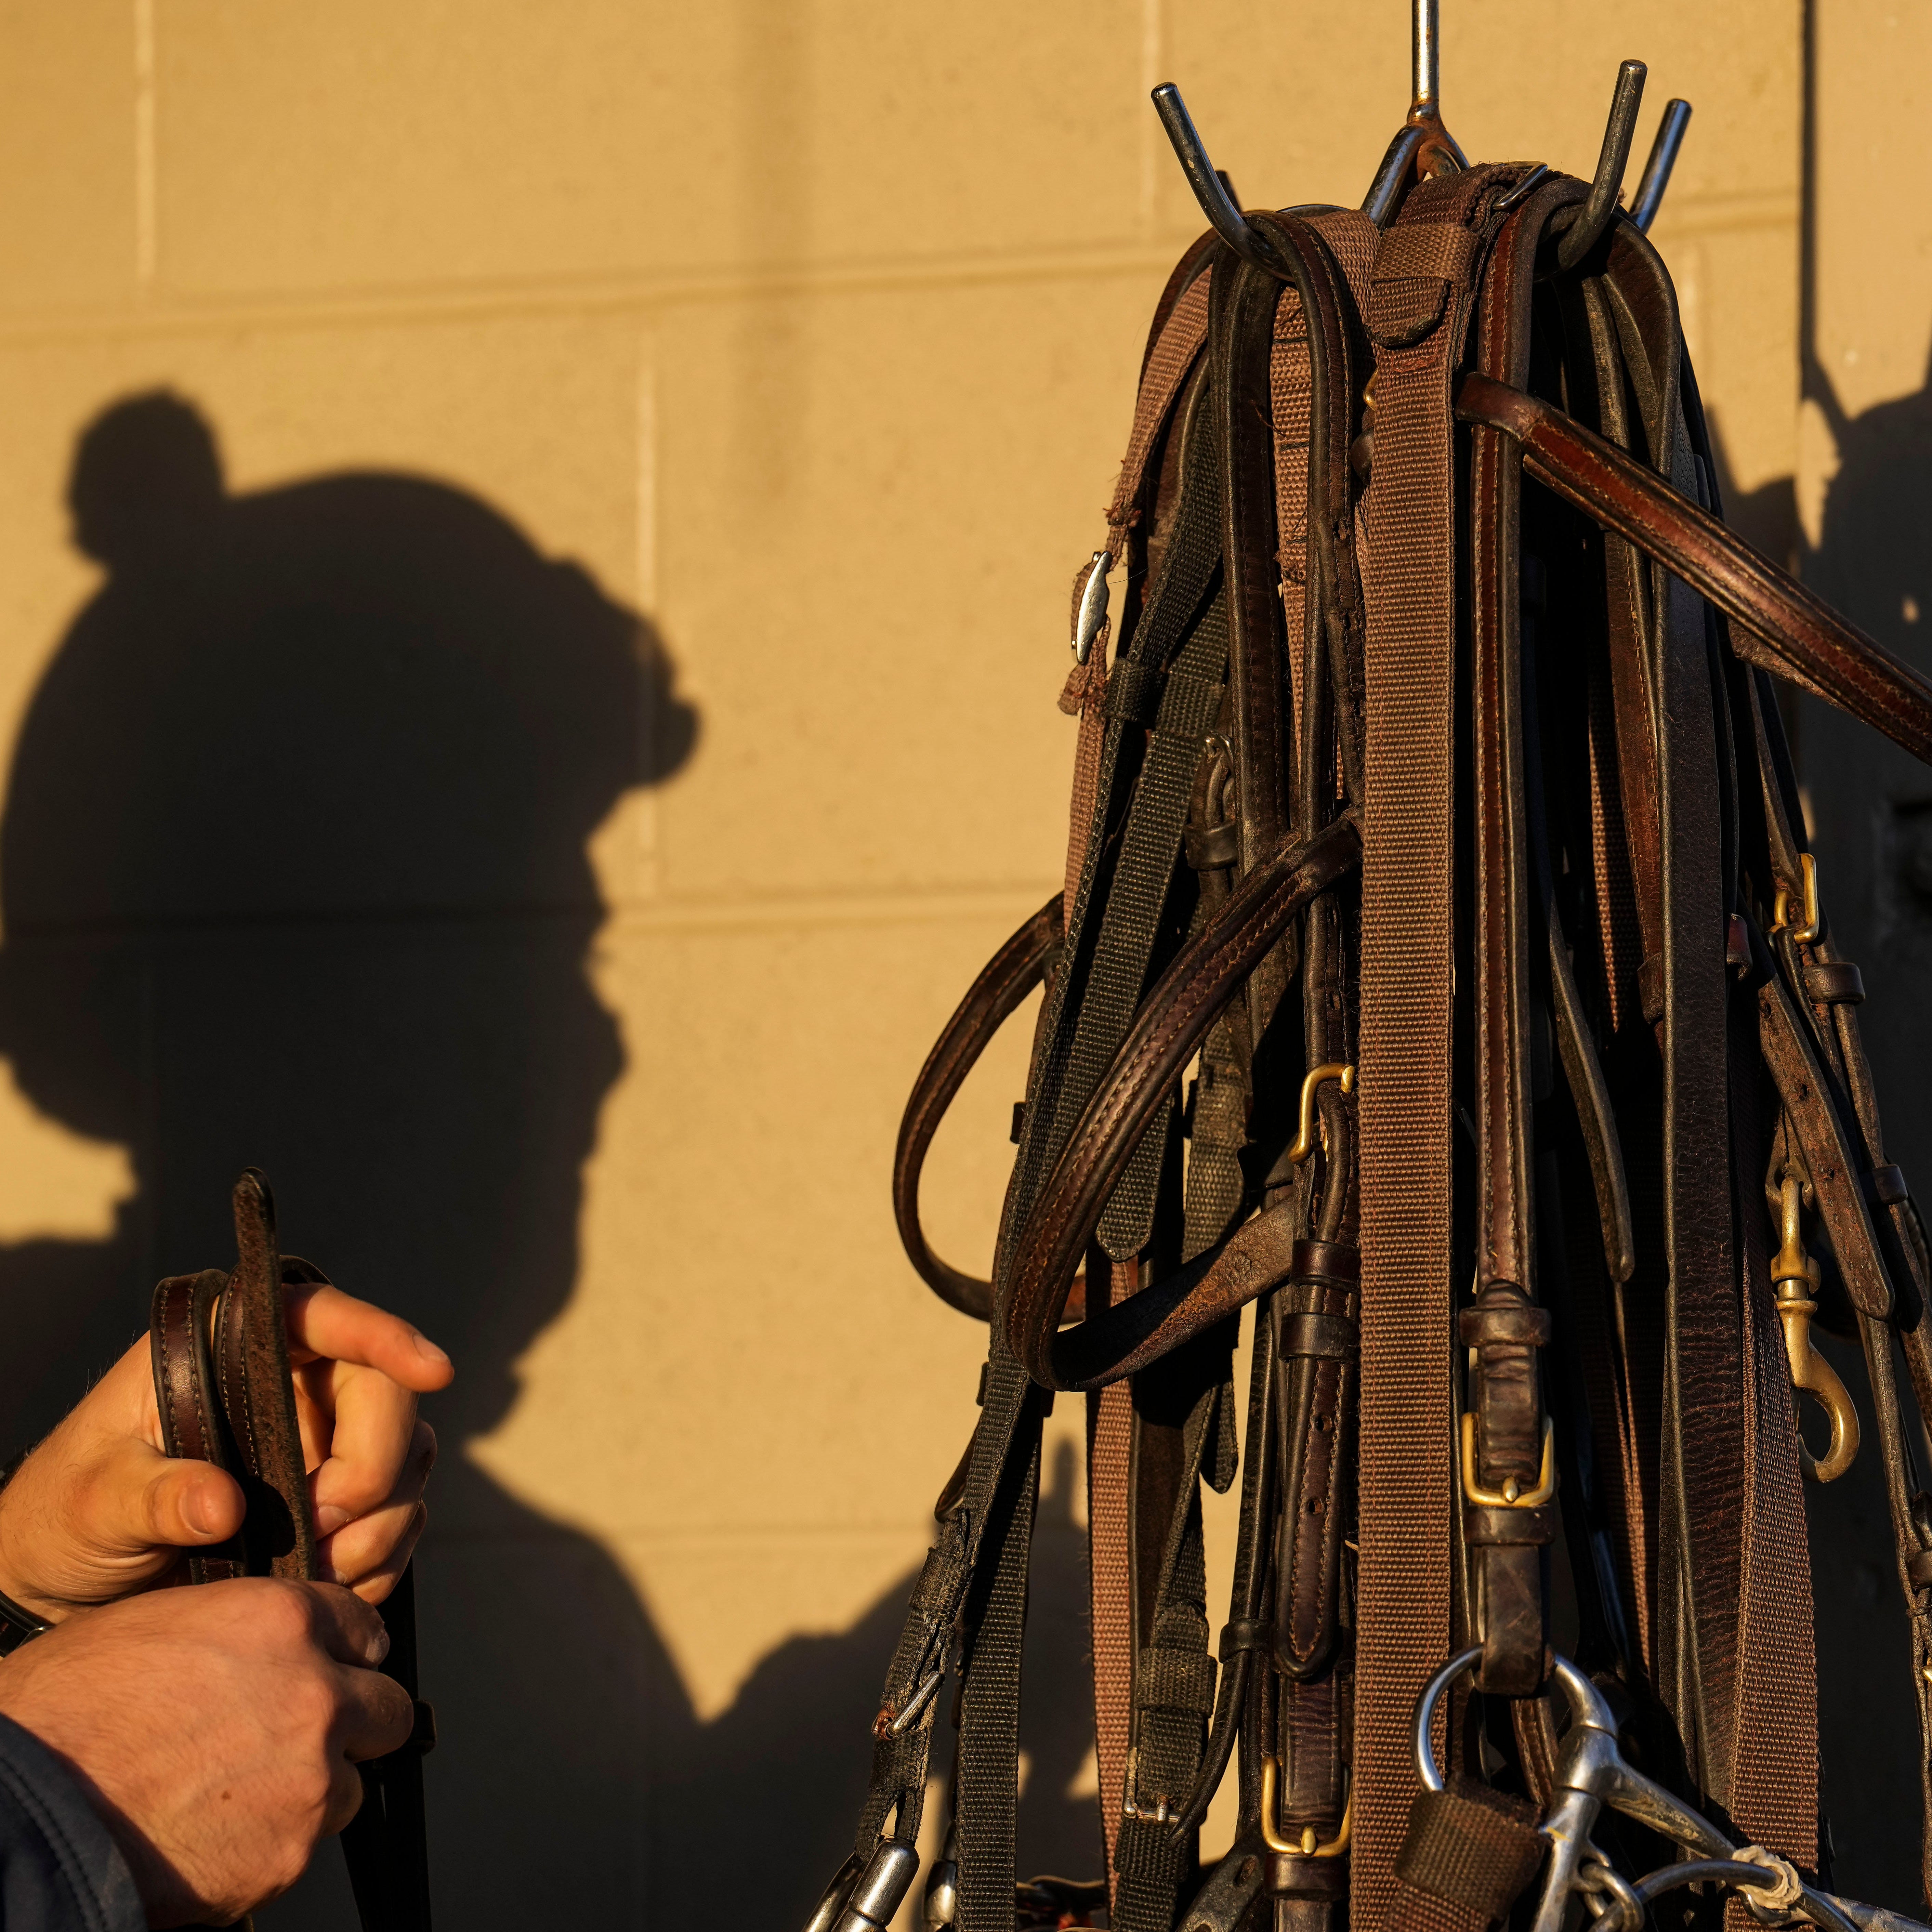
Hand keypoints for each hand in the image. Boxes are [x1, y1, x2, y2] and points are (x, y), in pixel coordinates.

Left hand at [0, 1284, 452, 1617]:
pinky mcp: (337, 1499)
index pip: (324, 1318)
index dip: (386, 1337)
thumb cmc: (66, 1513)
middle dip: (373, 1468)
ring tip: (318, 1572)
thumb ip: (150, 1497)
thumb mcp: (91, 1499)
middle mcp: (292, 1384)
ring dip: (380, 1524)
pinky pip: (398, 1518)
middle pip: (385, 1396)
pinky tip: (335, 1586)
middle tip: (324, 1529)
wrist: (69, 1580)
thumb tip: (220, 1505)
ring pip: (406, 1459)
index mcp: (231, 1348)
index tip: (436, 1369)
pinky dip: (380, 1559)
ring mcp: (322, 1440)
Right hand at [0, 1579, 412, 1924]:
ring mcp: (308, 1779)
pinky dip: (272, 1843)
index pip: (362, 1626)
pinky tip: (218, 1834)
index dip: (346, 1650)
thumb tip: (266, 1646)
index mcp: (280, 1623)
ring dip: (313, 1788)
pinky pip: (305, 1844)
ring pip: (348, 1782)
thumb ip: (238, 1630)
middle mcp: (312, 1693)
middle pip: (383, 1707)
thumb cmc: (64, 1718)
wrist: (26, 1814)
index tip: (336, 1666)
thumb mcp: (156, 1625)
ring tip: (241, 1795)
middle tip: (301, 1738)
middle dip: (352, 1720)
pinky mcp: (288, 1854)